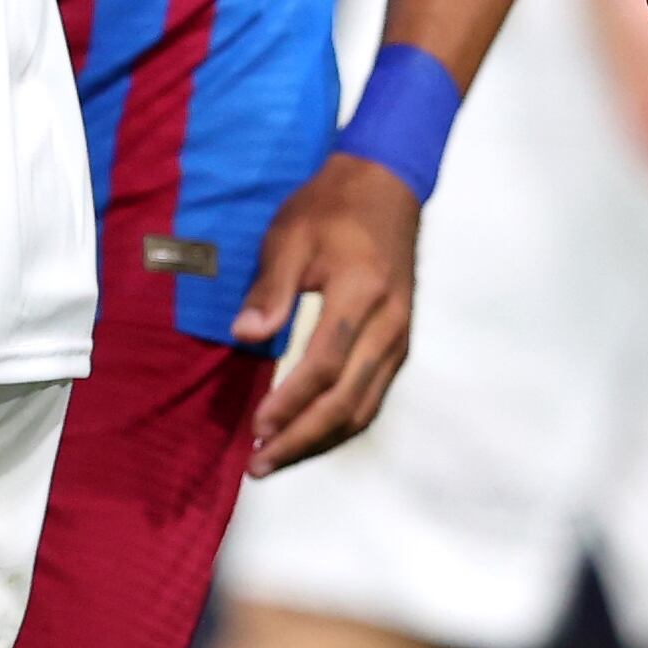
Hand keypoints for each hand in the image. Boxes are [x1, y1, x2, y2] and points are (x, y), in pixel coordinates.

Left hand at [231, 152, 418, 475]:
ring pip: (364, 407)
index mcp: (362, 293)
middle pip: (347, 401)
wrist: (388, 184)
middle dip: (302, 438)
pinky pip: (374, 395)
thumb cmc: (333, 206)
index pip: (325, 365)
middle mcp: (390, 323)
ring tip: (279, 456)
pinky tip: (312, 432)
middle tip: (261, 463)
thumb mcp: (290, 234)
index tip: (256, 426)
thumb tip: (246, 336)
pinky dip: (341, 422)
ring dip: (321, 439)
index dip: (290, 402)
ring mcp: (401, 336)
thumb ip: (270, 288)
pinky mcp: (401, 341)